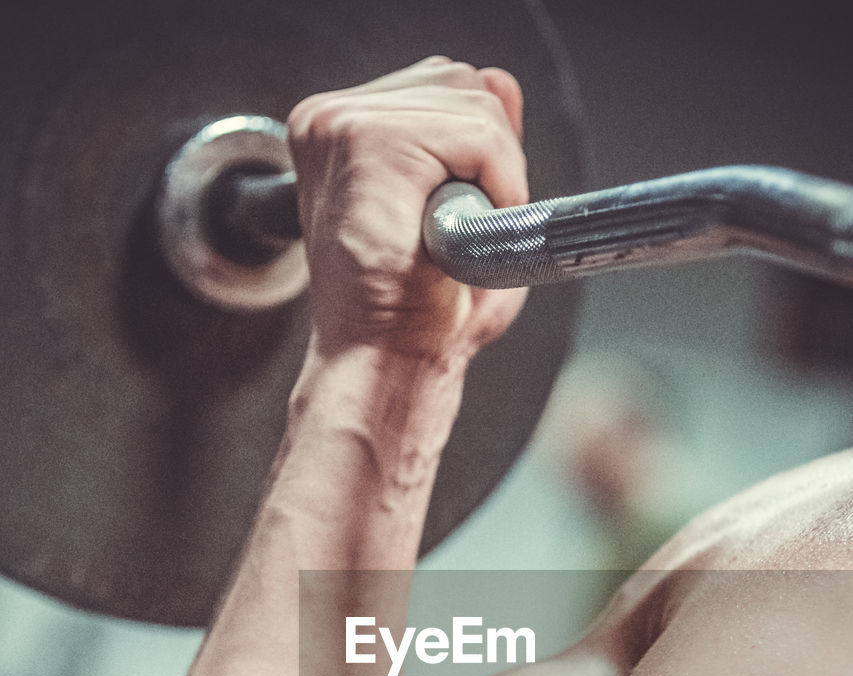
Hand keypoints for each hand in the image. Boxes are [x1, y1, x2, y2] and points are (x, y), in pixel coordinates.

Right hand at [287, 57, 529, 361]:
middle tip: (463, 231)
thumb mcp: (462, 211)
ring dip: (495, 172)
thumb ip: (480, 142)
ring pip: (470, 100)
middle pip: (457, 80)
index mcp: (339, 132)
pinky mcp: (366, 142)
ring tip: (457, 236)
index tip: (462, 212)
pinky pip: (474, 132)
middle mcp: (330, 120)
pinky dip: (497, 181)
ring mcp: (342, 125)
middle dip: (490, 153)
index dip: (477, 147)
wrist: (389, 363)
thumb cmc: (416, 314)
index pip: (439, 85)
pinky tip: (463, 231)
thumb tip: (498, 80)